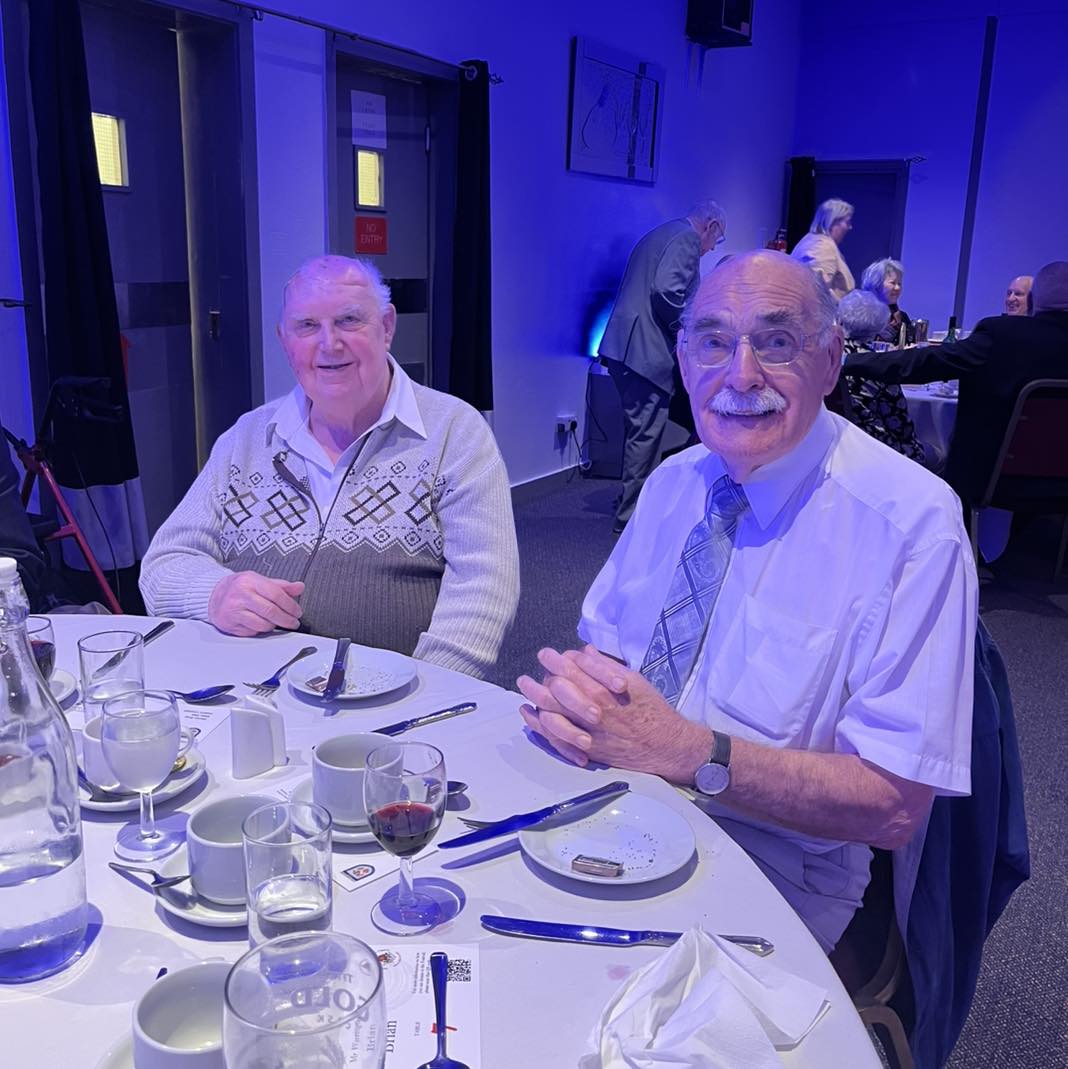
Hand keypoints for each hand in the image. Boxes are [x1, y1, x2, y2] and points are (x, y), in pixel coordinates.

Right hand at [207, 571, 304, 636]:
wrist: (213, 596)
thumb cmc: (240, 588)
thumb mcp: (260, 581)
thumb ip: (281, 586)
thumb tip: (300, 587)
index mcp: (250, 581)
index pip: (276, 594)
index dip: (290, 605)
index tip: (298, 612)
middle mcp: (240, 595)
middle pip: (270, 611)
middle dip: (286, 619)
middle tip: (294, 622)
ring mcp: (233, 610)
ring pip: (262, 624)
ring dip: (273, 625)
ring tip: (276, 621)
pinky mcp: (229, 624)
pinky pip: (252, 632)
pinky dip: (260, 630)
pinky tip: (260, 624)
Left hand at [516, 644, 710, 781]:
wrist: (665, 746)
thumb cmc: (652, 710)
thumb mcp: (636, 680)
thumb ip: (606, 666)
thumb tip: (585, 652)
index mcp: (603, 690)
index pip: (569, 669)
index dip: (554, 659)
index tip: (546, 654)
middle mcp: (592, 710)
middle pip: (554, 691)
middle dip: (538, 680)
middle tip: (526, 674)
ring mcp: (587, 731)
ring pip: (551, 713)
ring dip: (534, 699)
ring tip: (524, 689)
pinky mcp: (586, 748)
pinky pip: (556, 737)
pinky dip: (539, 725)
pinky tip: (530, 715)